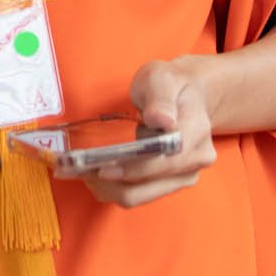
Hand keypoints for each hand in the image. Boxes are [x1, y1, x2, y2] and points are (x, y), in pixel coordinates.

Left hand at [77, 58, 218, 207]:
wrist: (187, 95)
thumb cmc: (171, 85)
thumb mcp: (162, 79)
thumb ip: (160, 98)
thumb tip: (161, 120)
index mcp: (195, 134)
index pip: (163, 162)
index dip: (132, 169)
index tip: (103, 168)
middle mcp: (195, 160)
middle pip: (148, 187)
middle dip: (112, 183)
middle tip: (80, 169)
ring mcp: (184, 174)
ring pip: (140, 196)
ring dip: (109, 188)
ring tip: (85, 171)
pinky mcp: (171, 181)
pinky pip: (139, 194)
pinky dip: (115, 187)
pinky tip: (98, 173)